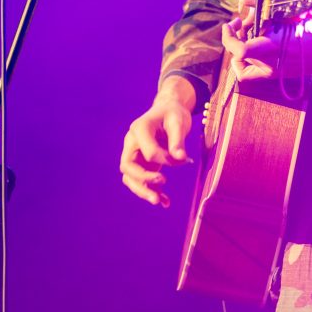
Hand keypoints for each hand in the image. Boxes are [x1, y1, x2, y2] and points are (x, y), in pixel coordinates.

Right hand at [120, 78, 195, 207]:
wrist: (168, 110)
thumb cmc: (173, 113)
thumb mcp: (178, 121)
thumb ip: (178, 139)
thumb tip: (181, 158)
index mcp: (139, 129)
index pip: (147, 152)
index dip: (165, 160)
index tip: (183, 160)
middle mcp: (132, 142)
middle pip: (127, 167)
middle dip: (143, 180)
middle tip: (162, 183)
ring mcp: (134, 154)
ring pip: (130, 177)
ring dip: (143, 190)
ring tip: (160, 201)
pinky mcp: (141, 163)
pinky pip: (141, 181)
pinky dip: (151, 191)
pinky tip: (166, 201)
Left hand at [222, 0, 311, 81]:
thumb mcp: (288, 12)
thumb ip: (262, 4)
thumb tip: (242, 0)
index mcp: (272, 47)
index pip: (239, 49)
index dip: (229, 36)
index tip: (231, 23)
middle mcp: (269, 63)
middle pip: (240, 51)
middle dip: (239, 33)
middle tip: (247, 19)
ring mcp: (272, 71)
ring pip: (245, 60)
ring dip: (243, 43)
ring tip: (254, 28)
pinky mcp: (276, 74)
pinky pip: (251, 73)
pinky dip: (245, 62)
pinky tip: (250, 50)